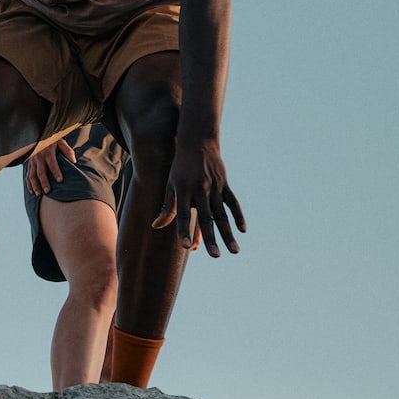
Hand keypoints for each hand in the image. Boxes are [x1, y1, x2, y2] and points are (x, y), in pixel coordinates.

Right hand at [24, 137, 73, 196]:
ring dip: (35, 185)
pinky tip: (32, 191)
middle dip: (44, 182)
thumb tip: (74, 161)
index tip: (60, 180)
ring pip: (32, 175)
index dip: (56, 172)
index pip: (52, 164)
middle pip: (40, 172)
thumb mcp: (60, 141)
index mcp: (47, 152)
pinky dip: (29, 183)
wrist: (37, 134)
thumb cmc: (52, 139)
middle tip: (48, 191)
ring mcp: (32, 161)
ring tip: (39, 194)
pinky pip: (27, 174)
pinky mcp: (28, 163)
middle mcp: (38, 157)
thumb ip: (67, 151)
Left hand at [150, 138, 245, 256]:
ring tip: (234, 251)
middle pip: (206, 218)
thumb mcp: (170, 184)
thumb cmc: (179, 167)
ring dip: (228, 233)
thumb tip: (156, 226)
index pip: (182, 215)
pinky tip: (242, 231)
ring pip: (222, 214)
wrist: (197, 142)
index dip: (183, 230)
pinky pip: (233, 203)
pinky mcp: (224, 185)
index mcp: (182, 190)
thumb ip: (166, 207)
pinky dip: (238, 216)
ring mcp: (214, 187)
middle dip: (211, 238)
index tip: (185, 247)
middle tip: (216, 256)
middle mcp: (199, 190)